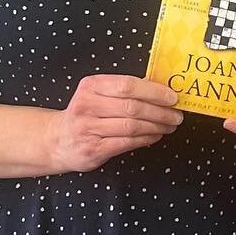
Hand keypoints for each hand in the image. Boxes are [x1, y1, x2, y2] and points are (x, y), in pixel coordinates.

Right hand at [45, 75, 181, 171]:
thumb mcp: (97, 94)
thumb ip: (123, 90)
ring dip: (157, 126)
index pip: (128, 85)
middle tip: (176, 115)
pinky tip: (155, 135)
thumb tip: (159, 88)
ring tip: (169, 125)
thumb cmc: (86, 114)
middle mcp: (87, 106)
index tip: (172, 97)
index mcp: (91, 86)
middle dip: (160, 112)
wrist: (59, 140)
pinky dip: (146, 139)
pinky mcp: (94, 149)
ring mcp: (88, 129)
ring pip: (132, 127)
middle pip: (132, 107)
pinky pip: (127, 143)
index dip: (154, 91)